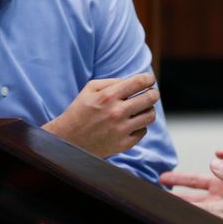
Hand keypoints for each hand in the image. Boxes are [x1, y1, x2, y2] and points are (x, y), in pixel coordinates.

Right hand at [43, 73, 158, 157]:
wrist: (68, 140)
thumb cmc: (79, 111)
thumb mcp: (90, 89)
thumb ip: (112, 82)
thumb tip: (133, 81)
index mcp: (108, 96)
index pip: (139, 82)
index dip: (149, 79)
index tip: (150, 80)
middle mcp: (117, 112)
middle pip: (150, 98)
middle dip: (154, 93)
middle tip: (152, 93)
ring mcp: (121, 130)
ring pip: (150, 116)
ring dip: (149, 110)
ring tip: (142, 109)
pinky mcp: (124, 144)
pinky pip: (143, 131)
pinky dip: (140, 126)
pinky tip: (131, 124)